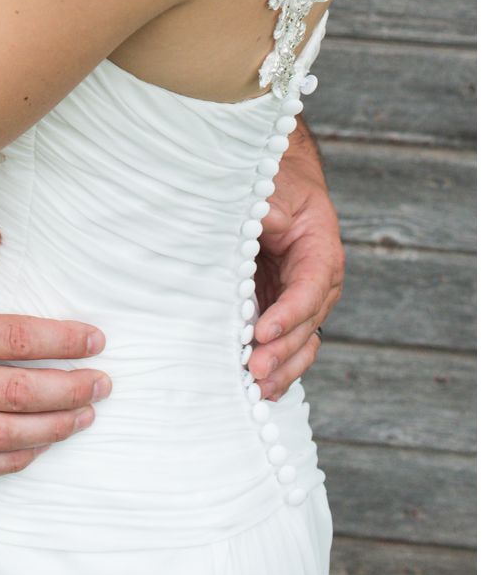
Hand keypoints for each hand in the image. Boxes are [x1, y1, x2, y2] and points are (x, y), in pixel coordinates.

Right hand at [0, 228, 109, 479]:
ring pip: (4, 434)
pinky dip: (8, 460)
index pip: (17, 339)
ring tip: (82, 419)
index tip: (93, 342)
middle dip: (70, 389)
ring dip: (51, 428)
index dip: (62, 341)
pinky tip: (33, 451)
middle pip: (21, 392)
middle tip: (101, 384)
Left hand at [248, 134, 343, 399]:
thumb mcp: (273, 189)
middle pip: (307, 324)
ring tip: (257, 389)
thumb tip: (262, 221)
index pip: (311, 288)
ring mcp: (302, 300)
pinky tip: (262, 390)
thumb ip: (268, 208)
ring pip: (301, 343)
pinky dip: (278, 367)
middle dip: (282, 351)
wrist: (279, 184)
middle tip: (254, 370)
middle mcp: (319, 282)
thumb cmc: (275, 184)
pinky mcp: (283, 310)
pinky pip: (287, 344)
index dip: (289, 313)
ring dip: (282, 368)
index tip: (262, 333)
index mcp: (321, 251)